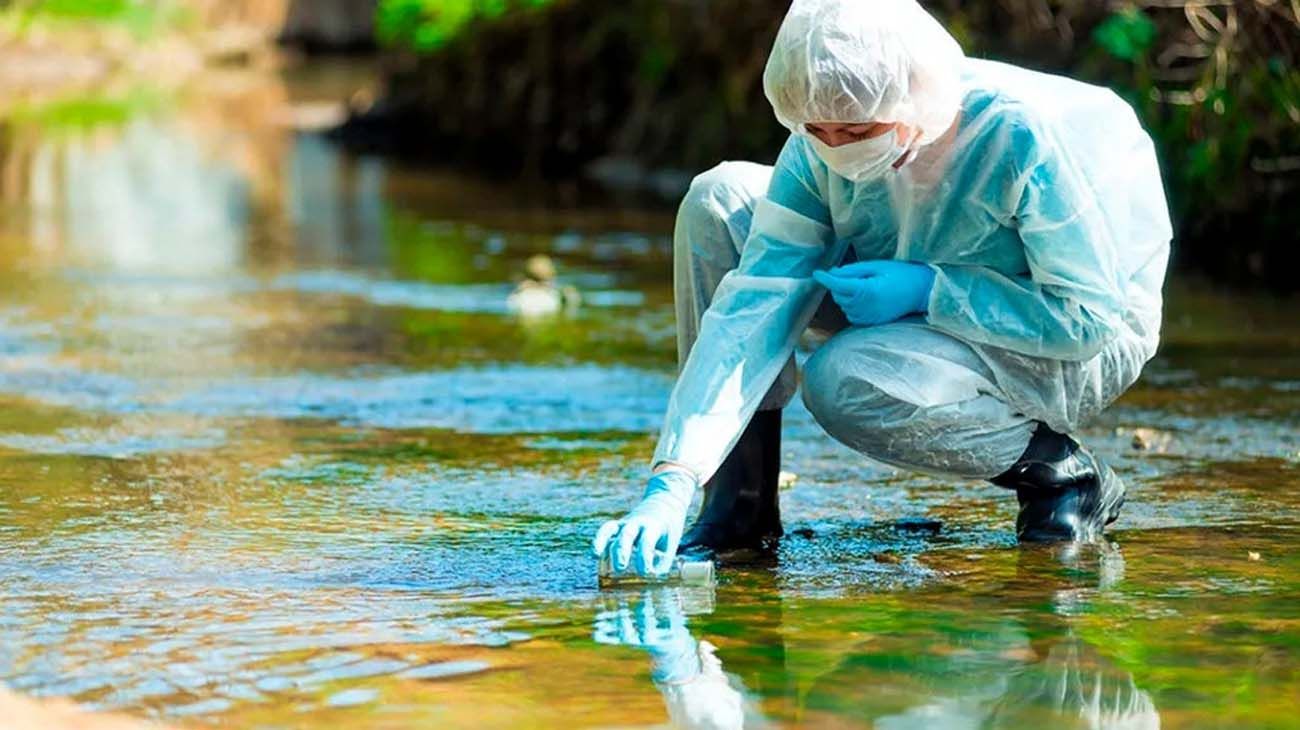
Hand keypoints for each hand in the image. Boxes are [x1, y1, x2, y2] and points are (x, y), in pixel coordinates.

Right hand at [593, 467, 695, 576]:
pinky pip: (605, 531)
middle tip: (620, 567)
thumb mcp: (671, 544)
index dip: (645, 557)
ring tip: (596, 555)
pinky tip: (595, 555)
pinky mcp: (618, 526)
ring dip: (603, 541)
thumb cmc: (668, 530)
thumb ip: (662, 562)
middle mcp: (638, 523)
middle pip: (627, 534)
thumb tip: (650, 580)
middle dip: (622, 550)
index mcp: (654, 526)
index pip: (647, 541)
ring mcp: (625, 523)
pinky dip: (599, 541)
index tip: (645, 573)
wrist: (664, 504)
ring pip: (611, 529)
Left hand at [812, 259, 935, 326]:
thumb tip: (833, 273)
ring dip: (845, 295)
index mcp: (866, 291)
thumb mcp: (877, 266)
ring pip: (843, 305)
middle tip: (854, 275)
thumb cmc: (901, 274)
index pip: (838, 285)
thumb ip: (853, 270)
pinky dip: (851, 305)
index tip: (816, 273)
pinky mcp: (870, 323)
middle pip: (838, 295)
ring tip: (864, 286)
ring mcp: (867, 317)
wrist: (921, 292)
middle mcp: (864, 307)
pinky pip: (851, 314)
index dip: (825, 278)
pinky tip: (864, 298)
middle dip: (838, 284)